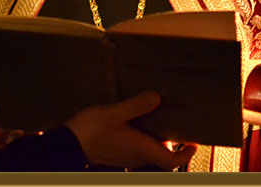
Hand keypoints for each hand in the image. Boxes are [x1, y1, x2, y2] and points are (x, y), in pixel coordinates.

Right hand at [64, 91, 197, 170]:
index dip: (186, 154)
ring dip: (156, 135)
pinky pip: (136, 145)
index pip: (171, 161)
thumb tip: (156, 98)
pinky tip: (135, 117)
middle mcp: (136, 156)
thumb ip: (136, 106)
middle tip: (178, 119)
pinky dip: (142, 134)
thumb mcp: (114, 113)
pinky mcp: (116, 152)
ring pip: (149, 148)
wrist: (66, 145)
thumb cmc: (89, 133)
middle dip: (172, 138)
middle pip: (162, 152)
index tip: (194, 142)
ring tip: (158, 113)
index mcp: (141, 149)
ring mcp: (126, 156)